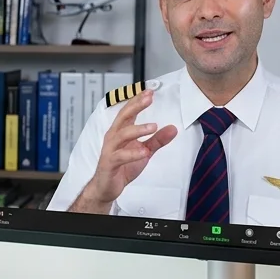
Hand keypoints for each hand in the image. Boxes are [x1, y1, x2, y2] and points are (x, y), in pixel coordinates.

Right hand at [86, 89, 177, 203]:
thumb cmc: (122, 167)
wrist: (106, 187)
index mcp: (120, 132)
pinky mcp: (109, 163)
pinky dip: (132, 154)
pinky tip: (144, 152)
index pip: (128, 111)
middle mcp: (113, 137)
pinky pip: (120, 156)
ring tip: (153, 127)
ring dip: (138, 129)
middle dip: (136, 106)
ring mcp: (110, 150)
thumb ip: (157, 140)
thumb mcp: (144, 152)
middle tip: (149, 98)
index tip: (149, 91)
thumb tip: (173, 128)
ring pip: (121, 135)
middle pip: (123, 117)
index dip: (138, 100)